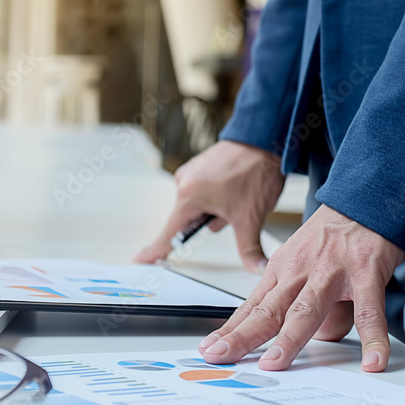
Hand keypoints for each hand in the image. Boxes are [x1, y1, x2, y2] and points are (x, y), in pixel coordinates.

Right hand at [136, 141, 284, 271]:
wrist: (265, 136)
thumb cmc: (255, 171)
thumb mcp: (251, 217)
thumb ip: (249, 248)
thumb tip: (257, 269)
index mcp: (189, 197)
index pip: (169, 234)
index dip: (155, 251)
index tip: (139, 260)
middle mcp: (184, 183)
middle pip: (191, 219)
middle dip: (213, 220)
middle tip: (234, 208)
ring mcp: (191, 172)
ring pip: (200, 205)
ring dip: (217, 207)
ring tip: (238, 193)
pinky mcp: (200, 165)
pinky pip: (204, 190)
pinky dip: (218, 194)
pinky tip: (235, 184)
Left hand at [199, 204, 404, 372]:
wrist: (367, 198)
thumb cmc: (333, 234)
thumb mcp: (302, 260)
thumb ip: (297, 299)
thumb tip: (301, 338)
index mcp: (281, 269)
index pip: (250, 307)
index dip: (229, 330)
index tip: (210, 350)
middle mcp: (300, 271)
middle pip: (267, 310)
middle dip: (243, 336)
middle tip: (223, 357)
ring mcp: (331, 272)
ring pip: (306, 310)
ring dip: (289, 339)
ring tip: (276, 363)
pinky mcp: (365, 273)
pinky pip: (368, 312)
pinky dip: (372, 338)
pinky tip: (372, 360)